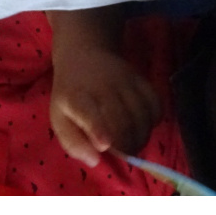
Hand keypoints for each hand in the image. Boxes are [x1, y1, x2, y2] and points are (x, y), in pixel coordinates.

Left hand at [50, 43, 160, 166]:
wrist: (83, 54)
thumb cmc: (70, 94)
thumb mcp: (59, 118)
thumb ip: (73, 142)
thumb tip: (95, 160)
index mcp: (77, 97)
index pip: (89, 112)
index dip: (98, 130)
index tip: (105, 144)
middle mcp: (102, 86)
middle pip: (122, 120)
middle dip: (126, 145)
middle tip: (124, 155)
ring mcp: (124, 80)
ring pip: (142, 115)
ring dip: (141, 137)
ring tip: (133, 144)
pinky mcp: (141, 79)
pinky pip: (156, 104)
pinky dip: (154, 121)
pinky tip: (143, 126)